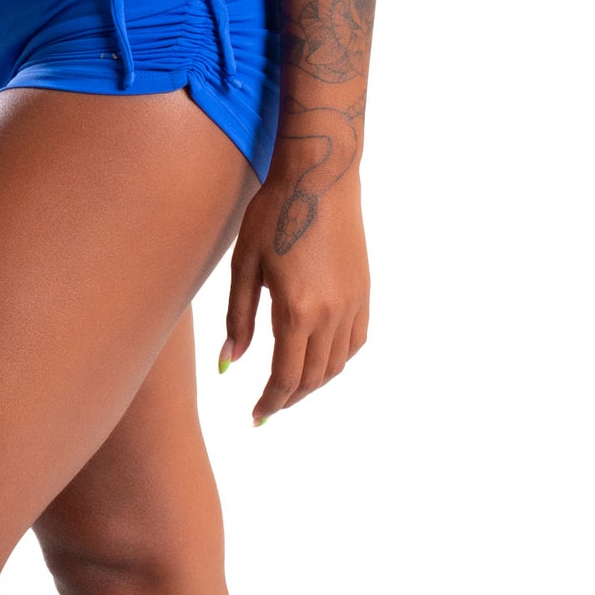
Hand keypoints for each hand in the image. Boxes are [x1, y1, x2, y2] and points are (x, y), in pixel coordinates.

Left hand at [221, 153, 369, 424]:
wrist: (320, 178)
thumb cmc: (274, 214)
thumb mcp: (245, 265)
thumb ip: (238, 318)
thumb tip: (230, 364)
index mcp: (296, 310)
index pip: (285, 377)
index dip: (270, 403)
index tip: (255, 416)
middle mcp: (330, 314)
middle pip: (312, 378)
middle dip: (289, 399)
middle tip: (267, 407)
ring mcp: (353, 304)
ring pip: (337, 365)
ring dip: (313, 383)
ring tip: (289, 386)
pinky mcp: (364, 292)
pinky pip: (355, 342)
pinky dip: (337, 360)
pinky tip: (318, 358)